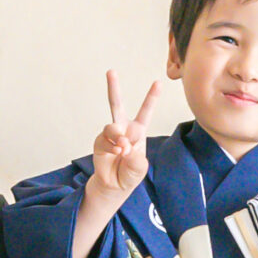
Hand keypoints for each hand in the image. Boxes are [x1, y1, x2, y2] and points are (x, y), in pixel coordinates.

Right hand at [90, 70, 161, 200]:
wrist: (114, 186)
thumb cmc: (130, 173)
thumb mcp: (140, 167)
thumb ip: (135, 158)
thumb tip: (122, 146)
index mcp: (137, 131)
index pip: (145, 111)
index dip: (151, 97)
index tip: (158, 82)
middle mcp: (123, 129)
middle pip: (116, 104)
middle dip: (113, 87)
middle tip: (111, 71)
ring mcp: (110, 135)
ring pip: (111, 126)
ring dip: (118, 137)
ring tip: (122, 148)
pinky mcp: (99, 143)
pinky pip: (104, 140)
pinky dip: (111, 146)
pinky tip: (116, 152)